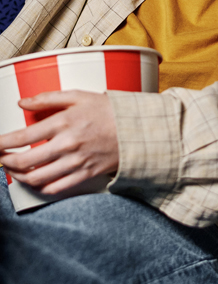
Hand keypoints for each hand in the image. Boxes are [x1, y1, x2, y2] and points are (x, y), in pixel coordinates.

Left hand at [0, 91, 118, 194]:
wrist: (138, 127)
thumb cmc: (110, 110)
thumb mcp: (80, 96)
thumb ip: (49, 98)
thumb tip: (23, 102)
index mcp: (64, 122)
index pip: (21, 137)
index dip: (1, 143)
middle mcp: (67, 144)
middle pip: (23, 161)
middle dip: (5, 161)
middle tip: (1, 158)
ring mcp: (76, 161)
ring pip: (36, 177)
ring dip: (19, 176)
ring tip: (15, 170)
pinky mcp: (85, 173)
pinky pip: (55, 187)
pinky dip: (40, 187)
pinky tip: (36, 180)